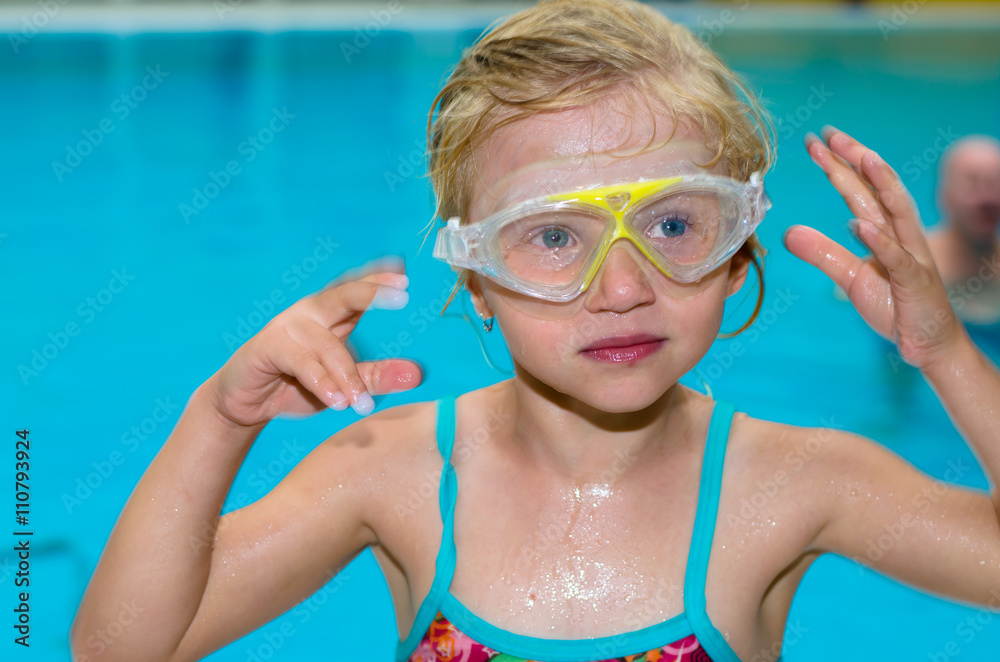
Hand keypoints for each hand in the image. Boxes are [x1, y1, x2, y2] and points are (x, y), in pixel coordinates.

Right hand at [206, 258, 421, 427]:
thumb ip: (375, 377)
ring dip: (348, 377)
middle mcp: (311, 313)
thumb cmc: (297, 386)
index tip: (406, 272)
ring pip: (328, 346)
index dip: (380, 279)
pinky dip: (322, 383)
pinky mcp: (268, 347)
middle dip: (372, 292)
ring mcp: (288, 327)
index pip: (358, 290)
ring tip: (363, 405)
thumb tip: (416, 375)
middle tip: (403, 295)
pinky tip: (338, 402)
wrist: (245, 402)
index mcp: (331, 314)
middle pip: (344, 295)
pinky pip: (302, 363)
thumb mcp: (343, 385)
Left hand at [783, 126, 966, 369]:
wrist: (928, 344)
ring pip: (896, 213)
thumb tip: (789, 232)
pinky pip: (896, 258)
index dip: (839, 165)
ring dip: (879, 183)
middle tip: (830, 134)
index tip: (816, 141)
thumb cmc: (895, 305)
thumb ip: (823, 254)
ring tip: (861, 158)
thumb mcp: (850, 277)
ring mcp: (911, 256)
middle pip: (878, 190)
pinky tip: (861, 225)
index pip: (861, 190)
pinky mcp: (914, 282)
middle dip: (855, 160)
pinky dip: (879, 240)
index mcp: (884, 231)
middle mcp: (900, 235)